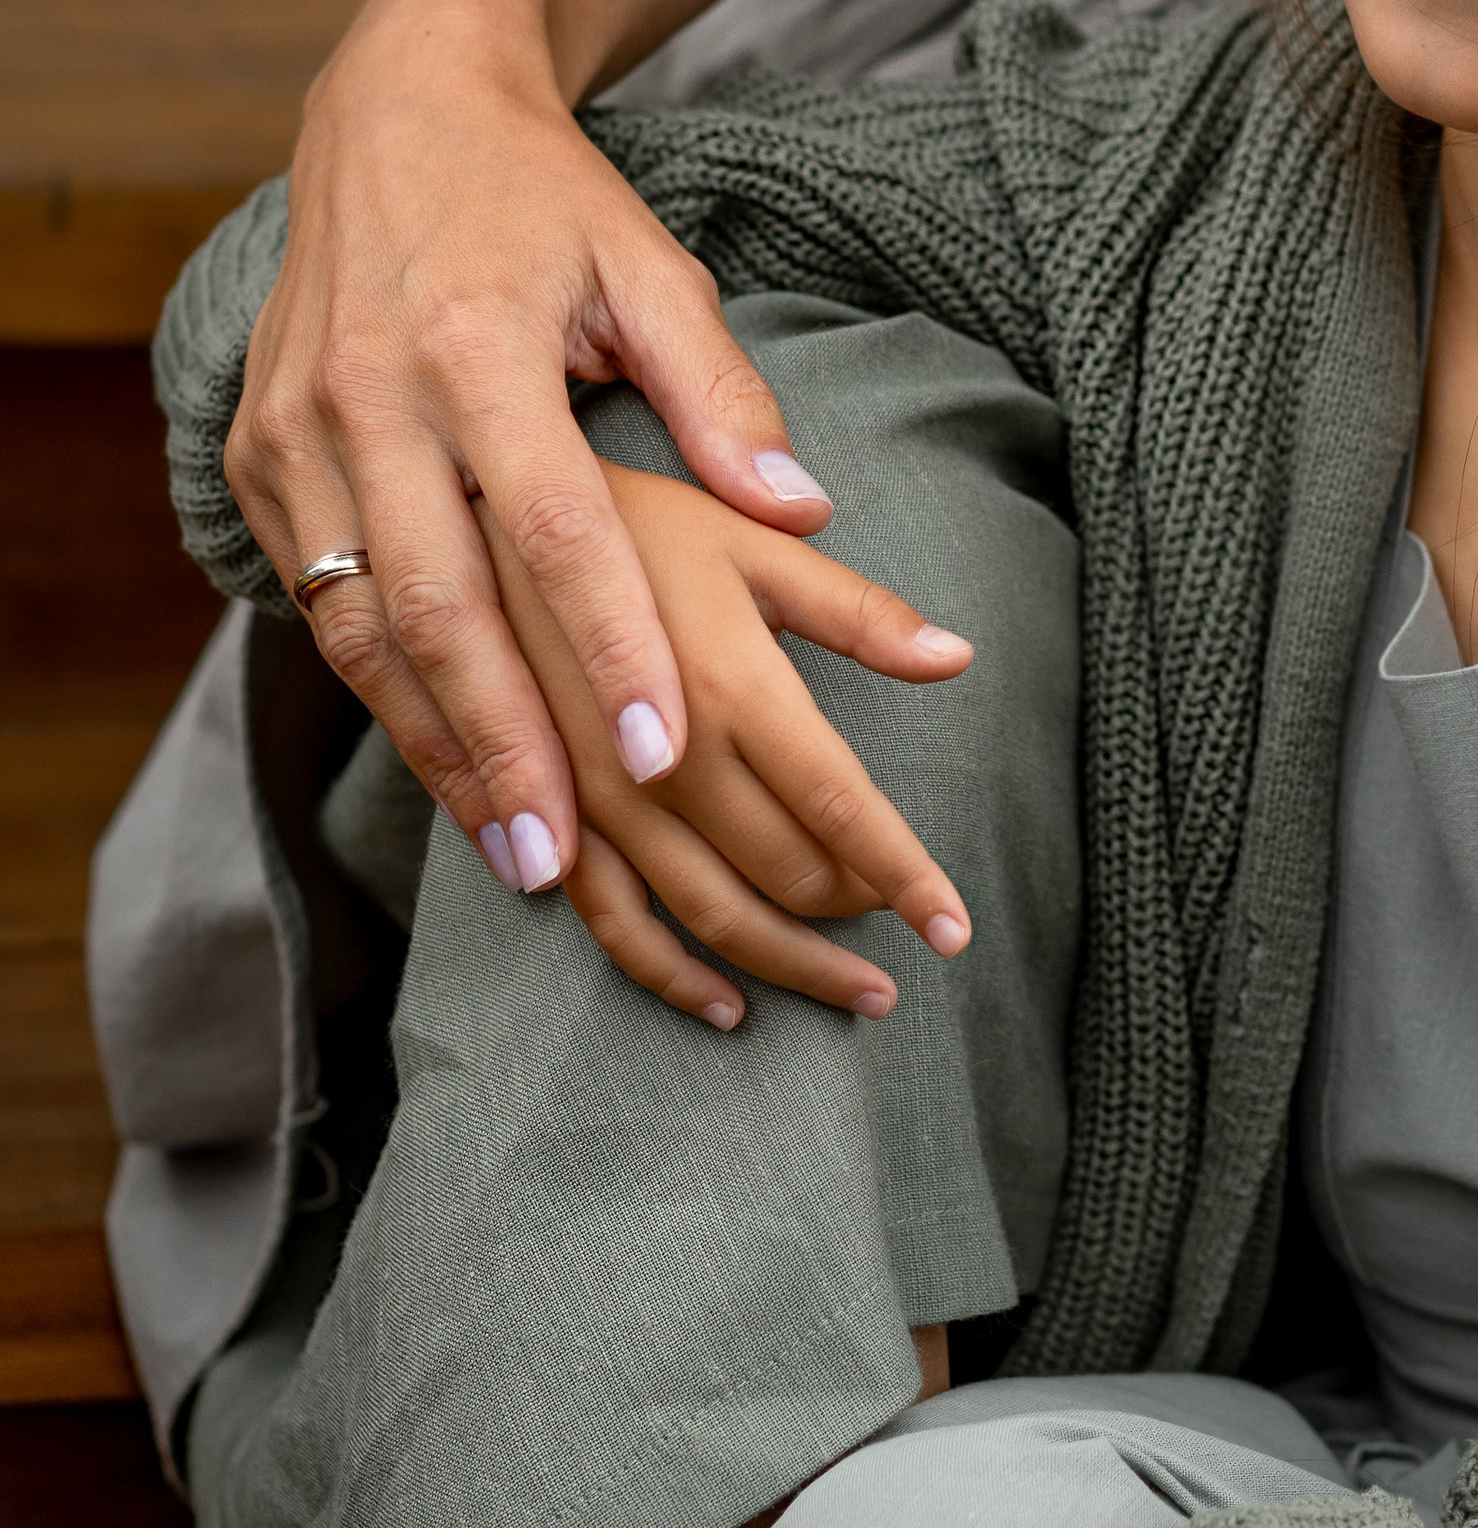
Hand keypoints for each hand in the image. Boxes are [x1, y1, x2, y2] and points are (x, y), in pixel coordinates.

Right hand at [228, 30, 840, 886]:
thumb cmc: (546, 202)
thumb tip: (806, 508)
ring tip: (515, 849)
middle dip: (508, 743)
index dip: (610, 646)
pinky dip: (383, 693)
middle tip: (568, 858)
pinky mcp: (255, 452)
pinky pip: (317, 601)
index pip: (556, 526)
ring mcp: (296, 427)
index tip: (667, 754)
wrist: (395, 112)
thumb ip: (721, 393)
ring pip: (363, 623)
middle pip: (442, 602)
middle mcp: (371, 392)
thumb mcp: (649, 267)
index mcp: (477, 343)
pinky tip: (446, 765)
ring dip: (437, 745)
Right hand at [480, 462, 974, 1024]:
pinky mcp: (543, 822)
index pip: (845, 809)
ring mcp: (600, 804)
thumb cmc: (628, 524)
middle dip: (860, 913)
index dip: (909, 876)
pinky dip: (677, 977)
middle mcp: (669, 764)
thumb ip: (857, 612)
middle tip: (908, 932)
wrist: (468, 523)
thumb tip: (958, 656)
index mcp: (733, 688)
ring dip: (792, 966)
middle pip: (788, 874)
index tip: (957, 928)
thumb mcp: (749, 543)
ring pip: (714, 919)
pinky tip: (728, 1005)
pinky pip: (615, 927)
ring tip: (858, 992)